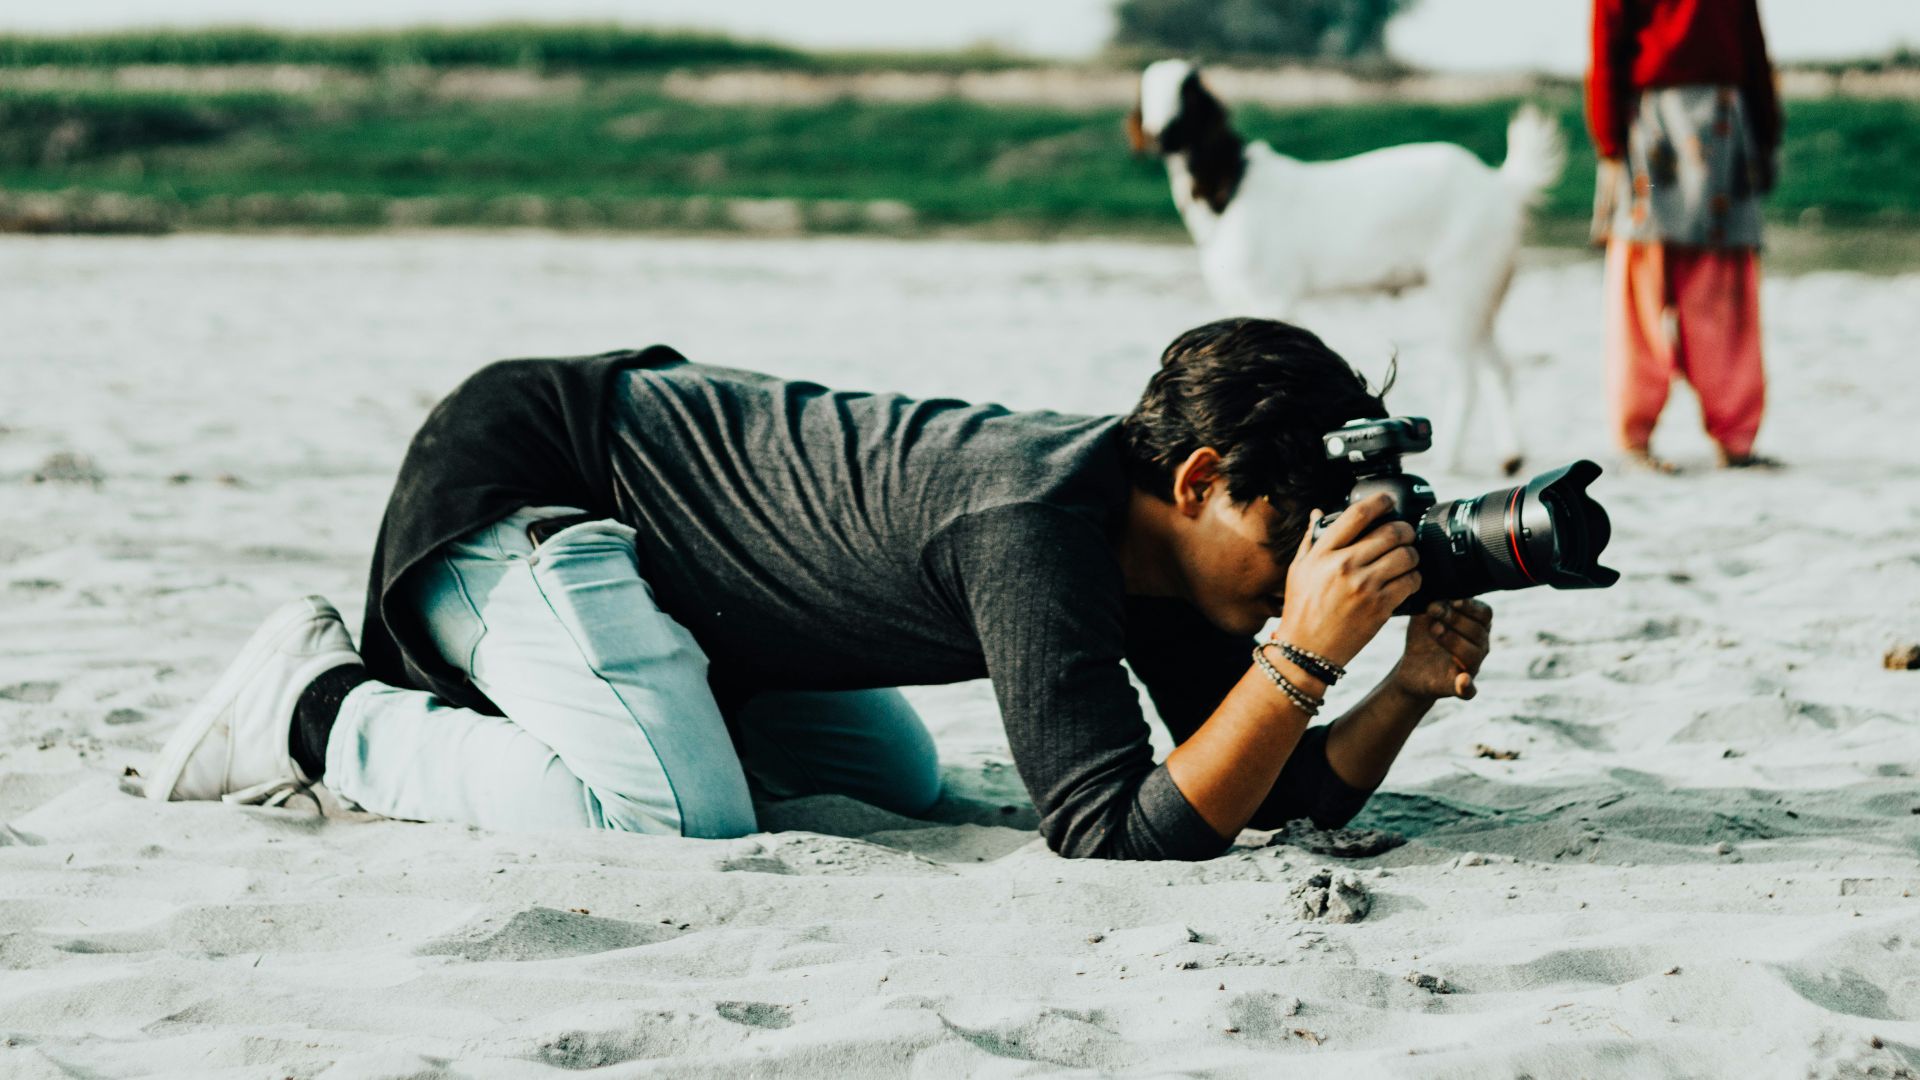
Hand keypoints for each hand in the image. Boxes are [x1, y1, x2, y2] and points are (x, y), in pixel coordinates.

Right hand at [1271, 493, 1420, 668]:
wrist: (1306, 651)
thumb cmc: (1301, 609)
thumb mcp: (1298, 570)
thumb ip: (1311, 539)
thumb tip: (1319, 512)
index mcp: (1323, 553)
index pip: (1357, 515)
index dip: (1380, 501)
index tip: (1388, 500)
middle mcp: (1344, 566)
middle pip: (1391, 532)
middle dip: (1405, 530)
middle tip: (1405, 534)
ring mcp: (1364, 586)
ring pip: (1406, 556)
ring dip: (1412, 555)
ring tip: (1407, 559)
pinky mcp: (1380, 607)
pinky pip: (1411, 582)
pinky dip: (1415, 579)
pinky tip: (1407, 581)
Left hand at [1391, 599, 1492, 700]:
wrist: (1411, 667)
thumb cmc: (1424, 636)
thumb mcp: (1426, 614)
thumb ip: (1435, 600)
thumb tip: (1438, 585)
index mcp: (1476, 627)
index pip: (1485, 613)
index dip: (1470, 606)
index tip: (1451, 600)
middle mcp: (1479, 647)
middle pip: (1479, 631)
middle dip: (1456, 619)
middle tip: (1433, 611)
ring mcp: (1470, 668)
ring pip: (1474, 654)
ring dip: (1454, 640)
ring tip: (1434, 629)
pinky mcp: (1457, 688)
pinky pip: (1469, 691)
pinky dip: (1467, 687)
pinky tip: (1462, 680)